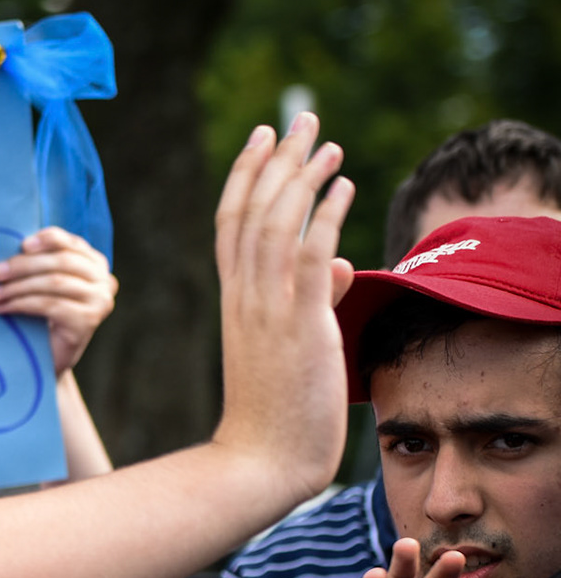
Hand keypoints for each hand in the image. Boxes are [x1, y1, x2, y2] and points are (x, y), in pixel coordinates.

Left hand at [0, 227, 116, 374]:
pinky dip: (21, 304)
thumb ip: (39, 262)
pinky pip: (50, 305)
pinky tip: (3, 308)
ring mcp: (100, 301)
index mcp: (95, 263)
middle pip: (61, 262)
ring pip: (54, 283)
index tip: (21, 244)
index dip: (47, 239)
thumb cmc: (42, 314)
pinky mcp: (88, 321)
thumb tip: (9, 245)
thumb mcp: (43, 282)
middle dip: (23, 265)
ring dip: (17, 287)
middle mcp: (104, 280)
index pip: (72, 243)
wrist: (49, 357)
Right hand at [210, 113, 355, 497]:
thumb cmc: (277, 412)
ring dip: (303, 178)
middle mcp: (244, 295)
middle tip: (298, 119)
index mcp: (235, 299)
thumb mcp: (295, 346)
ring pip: (277, 224)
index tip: (261, 137)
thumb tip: (337, 262)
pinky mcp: (298, 325)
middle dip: (275, 159)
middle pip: (252, 210)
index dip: (246, 175)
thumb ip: (313, 298)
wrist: (262, 458)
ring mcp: (268, 309)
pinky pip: (309, 256)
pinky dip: (326, 216)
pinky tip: (343, 186)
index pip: (232, 222)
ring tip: (328, 143)